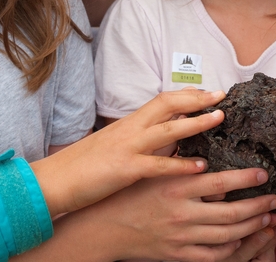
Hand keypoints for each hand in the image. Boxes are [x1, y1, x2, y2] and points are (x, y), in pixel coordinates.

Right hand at [31, 89, 226, 215]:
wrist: (52, 182)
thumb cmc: (83, 167)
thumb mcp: (113, 145)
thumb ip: (138, 139)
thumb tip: (164, 138)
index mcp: (128, 123)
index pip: (162, 99)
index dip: (187, 94)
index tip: (209, 92)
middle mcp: (130, 130)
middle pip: (168, 104)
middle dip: (197, 99)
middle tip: (222, 96)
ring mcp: (127, 148)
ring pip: (168, 128)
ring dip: (196, 122)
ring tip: (219, 118)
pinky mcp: (124, 169)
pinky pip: (158, 165)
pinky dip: (181, 164)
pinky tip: (200, 167)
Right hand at [36, 168, 275, 261]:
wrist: (102, 228)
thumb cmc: (128, 193)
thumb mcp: (153, 169)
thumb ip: (180, 158)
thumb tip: (204, 136)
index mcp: (177, 186)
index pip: (221, 182)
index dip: (247, 178)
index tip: (263, 173)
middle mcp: (182, 213)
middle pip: (232, 213)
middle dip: (259, 206)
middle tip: (274, 199)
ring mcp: (181, 237)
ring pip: (228, 236)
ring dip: (253, 227)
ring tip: (267, 218)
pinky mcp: (177, 255)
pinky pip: (212, 256)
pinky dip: (232, 249)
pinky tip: (242, 240)